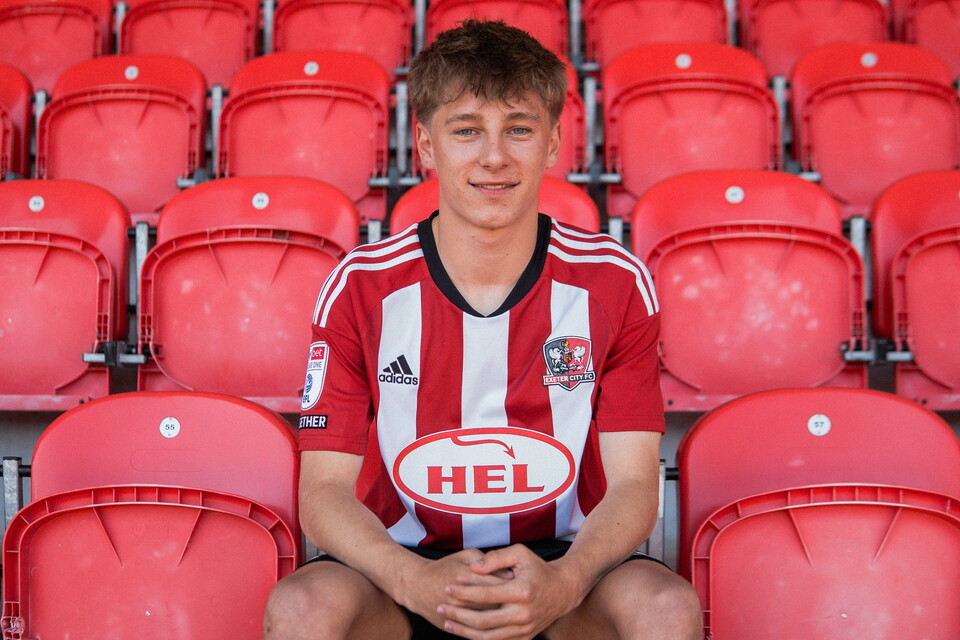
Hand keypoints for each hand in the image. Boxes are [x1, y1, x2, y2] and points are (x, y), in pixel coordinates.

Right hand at [397, 549, 512, 630]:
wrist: (416, 586)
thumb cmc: (445, 567)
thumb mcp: (465, 555)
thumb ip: (487, 559)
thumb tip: (509, 572)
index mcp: (464, 575)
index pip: (494, 582)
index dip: (510, 583)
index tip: (521, 581)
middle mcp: (458, 596)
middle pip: (492, 602)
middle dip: (510, 601)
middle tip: (521, 598)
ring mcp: (454, 613)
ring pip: (485, 619)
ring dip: (501, 617)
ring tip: (512, 610)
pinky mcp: (451, 625)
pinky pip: (475, 631)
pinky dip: (489, 628)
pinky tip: (500, 623)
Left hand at [438, 544, 582, 639]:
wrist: (563, 591)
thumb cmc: (538, 568)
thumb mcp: (520, 554)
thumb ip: (496, 557)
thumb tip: (473, 567)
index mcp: (521, 592)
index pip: (485, 595)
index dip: (463, 593)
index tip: (447, 588)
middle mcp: (523, 614)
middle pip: (482, 620)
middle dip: (458, 615)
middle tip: (440, 607)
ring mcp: (524, 629)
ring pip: (488, 637)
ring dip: (464, 631)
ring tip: (446, 623)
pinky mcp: (525, 638)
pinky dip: (478, 639)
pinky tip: (464, 632)